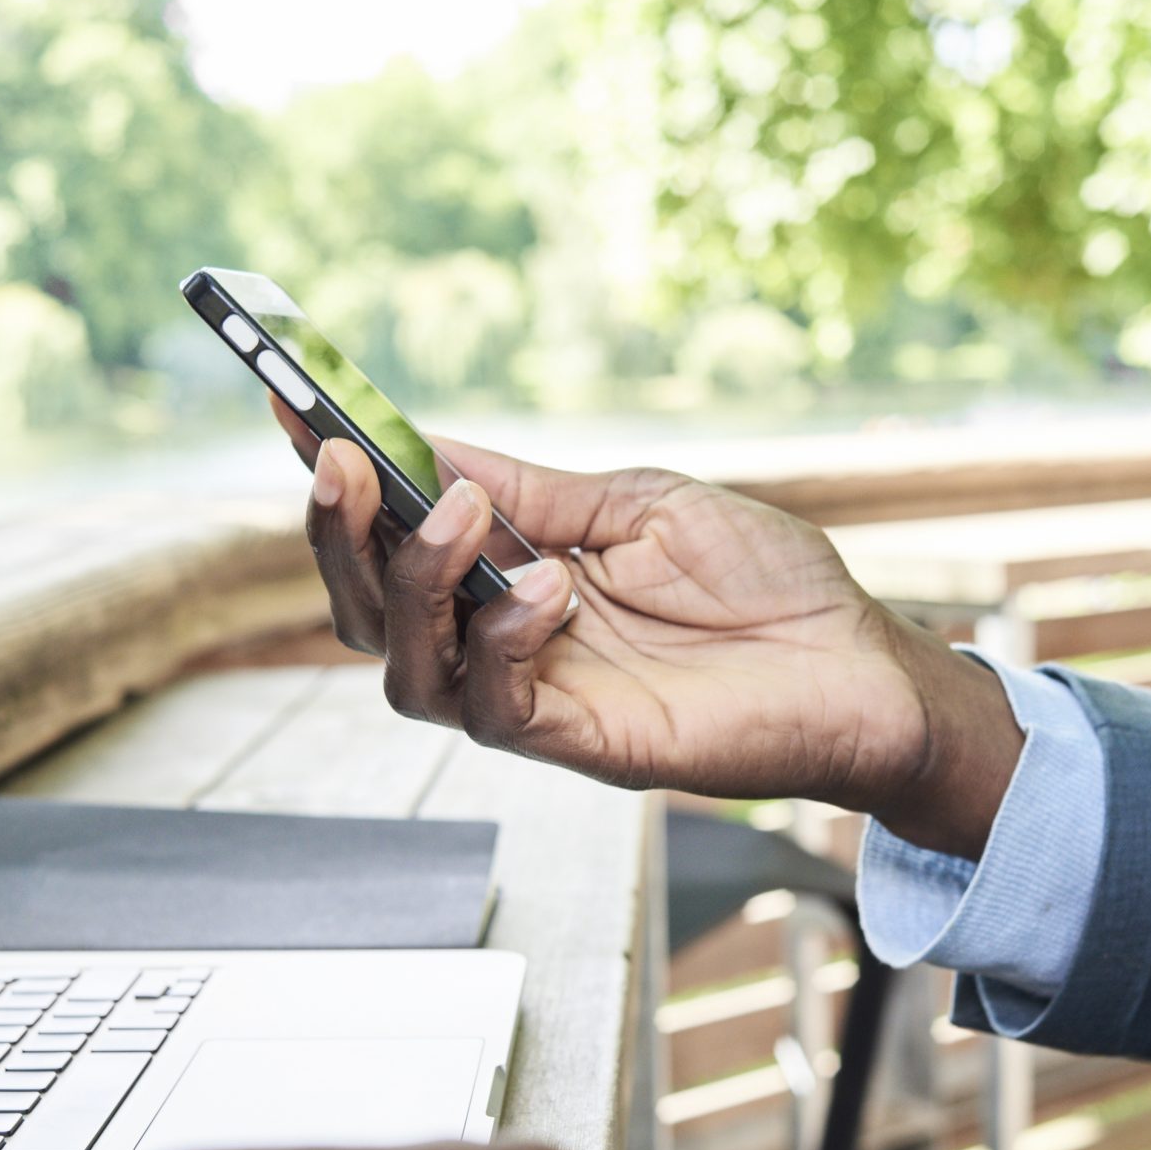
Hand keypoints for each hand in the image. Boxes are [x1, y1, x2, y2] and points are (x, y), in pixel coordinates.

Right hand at [283, 407, 1020, 857]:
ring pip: (405, 666)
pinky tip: (544, 593)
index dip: (339, 484)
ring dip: (409, 583)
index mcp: (515, 574)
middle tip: (339, 463)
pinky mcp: (576, 743)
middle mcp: (506, 640)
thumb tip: (431, 446)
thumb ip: (534, 490)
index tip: (290, 406)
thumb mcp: (639, 503)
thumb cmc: (767, 585)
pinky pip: (491, 708)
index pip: (397, 536)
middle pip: (368, 610)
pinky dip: (498, 643)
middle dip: (338, 536)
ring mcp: (535, 697)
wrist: (860, 661)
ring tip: (455, 514)